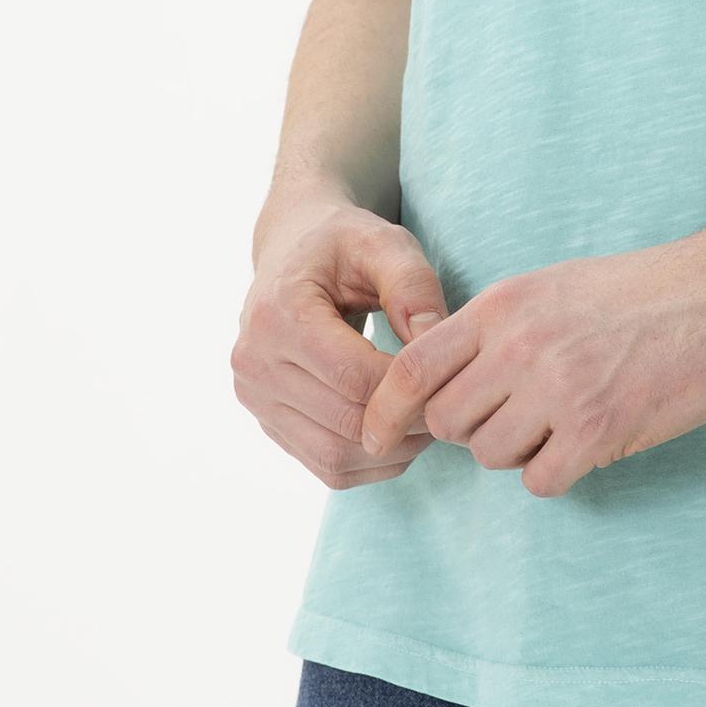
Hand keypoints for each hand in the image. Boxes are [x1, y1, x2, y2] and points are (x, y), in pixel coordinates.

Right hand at [233, 197, 451, 487]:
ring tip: (429, 421)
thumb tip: (436, 338)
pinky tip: (400, 432)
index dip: (410, 388)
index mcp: (278, 313)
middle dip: (407, 423)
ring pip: (334, 456)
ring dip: (392, 451)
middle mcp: (254, 362)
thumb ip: (413, 285)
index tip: (451, 378)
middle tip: (450, 407)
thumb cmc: (343, 243)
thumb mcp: (383, 242)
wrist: (293, 249)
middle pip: (345, 422)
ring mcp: (254, 397)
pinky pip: (324, 464)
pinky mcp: (266, 421)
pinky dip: (370, 462)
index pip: (353, 377)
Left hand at [356, 234, 705, 497]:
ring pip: (491, 455)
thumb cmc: (640, 290)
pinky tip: (586, 442)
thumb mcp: (551, 286)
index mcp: (503, 305)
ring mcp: (558, 388)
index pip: (411, 367)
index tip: (374, 436)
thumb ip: (496, 327)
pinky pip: (540, 480)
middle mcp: (520, 345)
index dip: (384, 410)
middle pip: (446, 422)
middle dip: (468, 431)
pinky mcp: (598, 429)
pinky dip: (556, 471)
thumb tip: (445, 377)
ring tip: (558, 424)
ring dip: (516, 452)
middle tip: (511, 418)